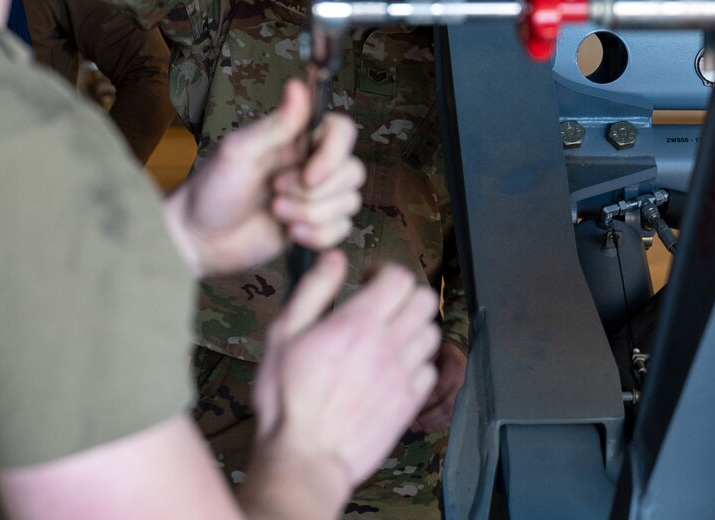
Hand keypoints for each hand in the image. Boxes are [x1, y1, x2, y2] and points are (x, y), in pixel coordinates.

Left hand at [162, 79, 363, 278]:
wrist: (201, 238)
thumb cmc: (213, 189)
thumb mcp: (240, 151)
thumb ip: (277, 124)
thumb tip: (298, 85)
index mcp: (297, 139)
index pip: (343, 132)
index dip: (334, 155)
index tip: (309, 175)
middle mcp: (312, 164)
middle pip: (352, 172)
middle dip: (314, 193)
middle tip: (275, 193)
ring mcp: (315, 196)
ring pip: (348, 203)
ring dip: (310, 214)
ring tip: (275, 212)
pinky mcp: (315, 225)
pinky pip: (340, 230)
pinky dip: (317, 235)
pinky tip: (290, 233)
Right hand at [247, 253, 441, 502]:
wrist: (305, 457)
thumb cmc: (286, 398)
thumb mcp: (283, 334)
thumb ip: (313, 290)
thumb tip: (334, 258)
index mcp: (357, 323)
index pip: (398, 279)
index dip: (385, 273)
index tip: (367, 281)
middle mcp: (388, 345)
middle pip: (423, 301)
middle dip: (405, 295)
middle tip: (383, 305)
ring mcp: (402, 376)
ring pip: (431, 334)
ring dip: (413, 327)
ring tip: (389, 336)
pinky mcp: (409, 404)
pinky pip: (430, 370)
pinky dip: (418, 362)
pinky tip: (395, 367)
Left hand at [412, 340, 466, 432]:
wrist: (460, 353)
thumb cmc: (441, 352)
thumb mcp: (434, 350)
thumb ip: (424, 361)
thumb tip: (407, 375)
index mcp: (454, 366)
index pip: (439, 389)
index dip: (424, 401)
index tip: (408, 404)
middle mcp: (462, 381)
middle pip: (445, 405)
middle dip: (426, 416)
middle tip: (410, 421)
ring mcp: (465, 393)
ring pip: (449, 414)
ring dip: (431, 422)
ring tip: (414, 426)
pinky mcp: (464, 402)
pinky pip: (452, 418)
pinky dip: (438, 425)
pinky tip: (425, 427)